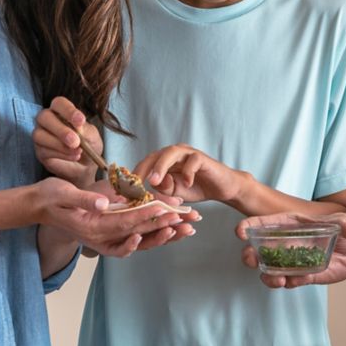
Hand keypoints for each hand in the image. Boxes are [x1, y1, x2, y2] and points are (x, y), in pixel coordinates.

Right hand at [34, 96, 101, 183]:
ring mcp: (41, 135)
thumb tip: (77, 126)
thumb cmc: (89, 145)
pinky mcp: (40, 151)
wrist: (87, 166)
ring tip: (77, 151)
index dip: (68, 110)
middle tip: (75, 141)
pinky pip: (44, 150)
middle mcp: (47, 120)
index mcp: (61, 111)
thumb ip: (85, 130)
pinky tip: (74, 156)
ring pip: (40, 135)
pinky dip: (61, 154)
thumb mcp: (92, 136)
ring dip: (59, 144)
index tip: (80, 121)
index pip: (58, 103)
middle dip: (60, 129)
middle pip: (44, 117)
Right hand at [38, 178, 197, 256]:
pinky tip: (164, 233)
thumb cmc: (49, 197)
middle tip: (188, 220)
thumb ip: (85, 199)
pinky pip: (131, 240)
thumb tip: (104, 203)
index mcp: (92, 227)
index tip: (167, 208)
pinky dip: (150, 237)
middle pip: (138, 233)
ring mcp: (103, 239)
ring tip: (185, 230)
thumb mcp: (64, 194)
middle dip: (164, 226)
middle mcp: (100, 238)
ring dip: (163, 235)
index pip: (126, 221)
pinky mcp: (105, 235)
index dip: (148, 215)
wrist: (37, 206)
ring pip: (139, 241)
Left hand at [132, 143, 246, 204]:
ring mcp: (188, 154)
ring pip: (171, 153)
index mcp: (163, 161)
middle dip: (143, 169)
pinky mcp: (202, 158)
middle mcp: (173, 154)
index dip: (134, 176)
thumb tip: (150, 186)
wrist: (221, 188)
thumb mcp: (174, 193)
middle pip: (154, 156)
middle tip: (135, 184)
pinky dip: (188, 172)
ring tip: (154, 181)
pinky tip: (187, 184)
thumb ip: (162, 189)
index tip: (124, 190)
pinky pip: (193, 161)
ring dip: (161, 167)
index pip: (145, 164)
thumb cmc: (195, 188)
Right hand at [236, 211, 345, 287]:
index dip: (250, 226)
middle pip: (260, 249)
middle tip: (250, 260)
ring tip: (279, 280)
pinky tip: (298, 279)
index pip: (265, 224)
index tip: (240, 231)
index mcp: (291, 224)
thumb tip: (345, 225)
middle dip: (250, 255)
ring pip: (270, 270)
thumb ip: (345, 224)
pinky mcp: (302, 275)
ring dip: (268, 276)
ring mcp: (292, 260)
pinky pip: (290, 281)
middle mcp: (287, 243)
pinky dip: (291, 282)